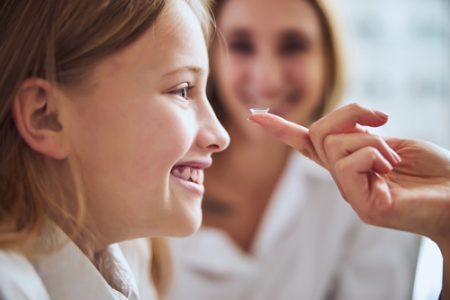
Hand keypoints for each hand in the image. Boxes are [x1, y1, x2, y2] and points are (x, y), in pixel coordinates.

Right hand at [249, 104, 449, 244]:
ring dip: (372, 140)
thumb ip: (361, 135)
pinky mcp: (360, 205)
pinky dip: (375, 155)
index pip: (307, 144)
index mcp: (349, 163)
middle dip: (350, 113)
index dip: (281, 129)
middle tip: (383, 119)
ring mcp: (349, 194)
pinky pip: (350, 162)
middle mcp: (342, 179)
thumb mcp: (393, 140)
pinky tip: (391, 171)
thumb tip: (345, 127)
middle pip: (319, 132)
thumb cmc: (434, 171)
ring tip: (394, 159)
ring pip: (334, 144)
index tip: (255, 115)